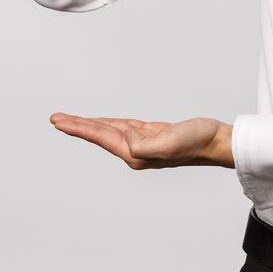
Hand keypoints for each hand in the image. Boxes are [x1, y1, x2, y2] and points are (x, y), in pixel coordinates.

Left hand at [49, 112, 232, 168]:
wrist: (216, 142)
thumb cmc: (197, 142)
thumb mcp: (171, 142)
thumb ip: (147, 145)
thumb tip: (129, 145)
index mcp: (135, 153)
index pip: (100, 137)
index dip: (78, 128)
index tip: (58, 121)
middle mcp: (135, 151)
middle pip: (100, 134)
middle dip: (77, 126)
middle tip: (56, 118)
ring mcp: (142, 143)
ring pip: (109, 130)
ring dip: (90, 124)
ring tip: (71, 120)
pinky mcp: (151, 135)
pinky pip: (123, 127)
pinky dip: (109, 122)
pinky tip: (103, 122)